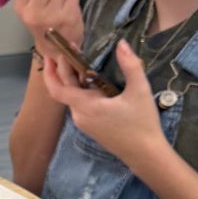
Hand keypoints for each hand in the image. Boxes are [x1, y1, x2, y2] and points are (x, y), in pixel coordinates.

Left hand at [44, 39, 166, 171]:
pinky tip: (91, 80)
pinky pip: (80, 105)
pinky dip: (80, 90)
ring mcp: (84, 123)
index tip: (53, 54)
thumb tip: (122, 44)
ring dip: (72, 79)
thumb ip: (130, 65)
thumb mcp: (140, 90)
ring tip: (80, 60)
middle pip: (64, 90)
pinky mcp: (90, 127)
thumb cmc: (142, 123)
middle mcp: (79, 115)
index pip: (58, 88)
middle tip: (68, 50)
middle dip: (62, 69)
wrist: (145, 154)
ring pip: (72, 97)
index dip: (52, 71)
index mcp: (86, 106)